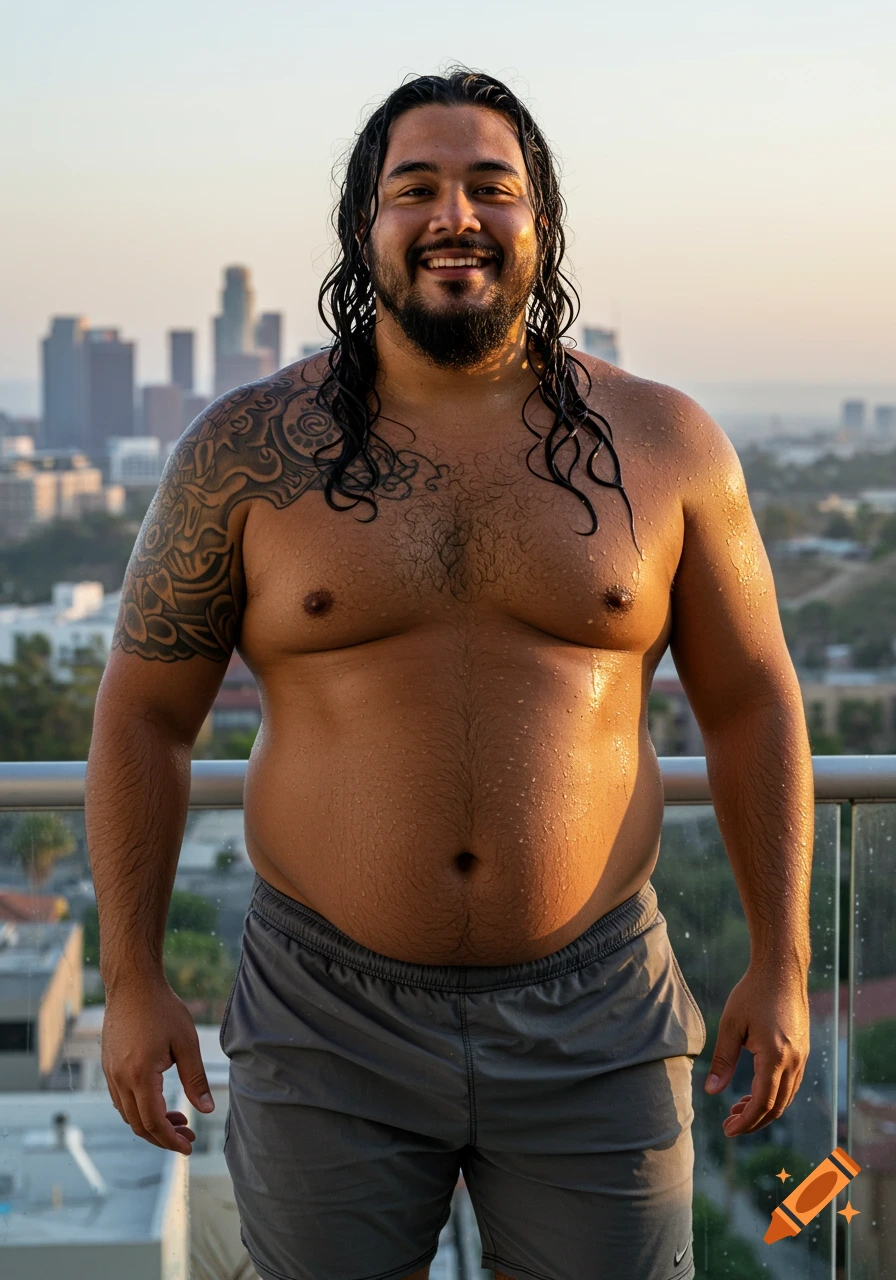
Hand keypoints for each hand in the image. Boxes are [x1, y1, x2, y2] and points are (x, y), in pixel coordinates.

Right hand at [102, 976, 214, 1154]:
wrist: (132, 984)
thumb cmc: (162, 1008)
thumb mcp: (186, 1042)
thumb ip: (195, 1079)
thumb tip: (207, 1109)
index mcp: (139, 1076)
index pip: (153, 1122)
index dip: (170, 1140)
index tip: (188, 1147)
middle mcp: (119, 1079)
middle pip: (138, 1125)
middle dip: (163, 1136)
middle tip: (188, 1136)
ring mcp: (110, 1074)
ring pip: (128, 1114)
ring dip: (151, 1123)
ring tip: (179, 1119)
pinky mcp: (108, 1066)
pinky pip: (121, 1100)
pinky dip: (139, 1109)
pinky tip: (158, 1102)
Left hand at [704, 963, 808, 1137]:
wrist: (782, 970)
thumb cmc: (752, 993)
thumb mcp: (731, 1024)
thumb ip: (722, 1060)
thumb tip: (711, 1092)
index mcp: (775, 1057)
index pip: (762, 1103)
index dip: (746, 1121)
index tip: (728, 1130)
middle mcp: (794, 1061)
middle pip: (777, 1106)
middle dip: (753, 1121)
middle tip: (730, 1125)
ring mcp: (802, 1057)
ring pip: (786, 1097)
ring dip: (763, 1109)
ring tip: (737, 1109)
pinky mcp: (803, 1051)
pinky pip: (791, 1084)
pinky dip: (774, 1095)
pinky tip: (754, 1092)